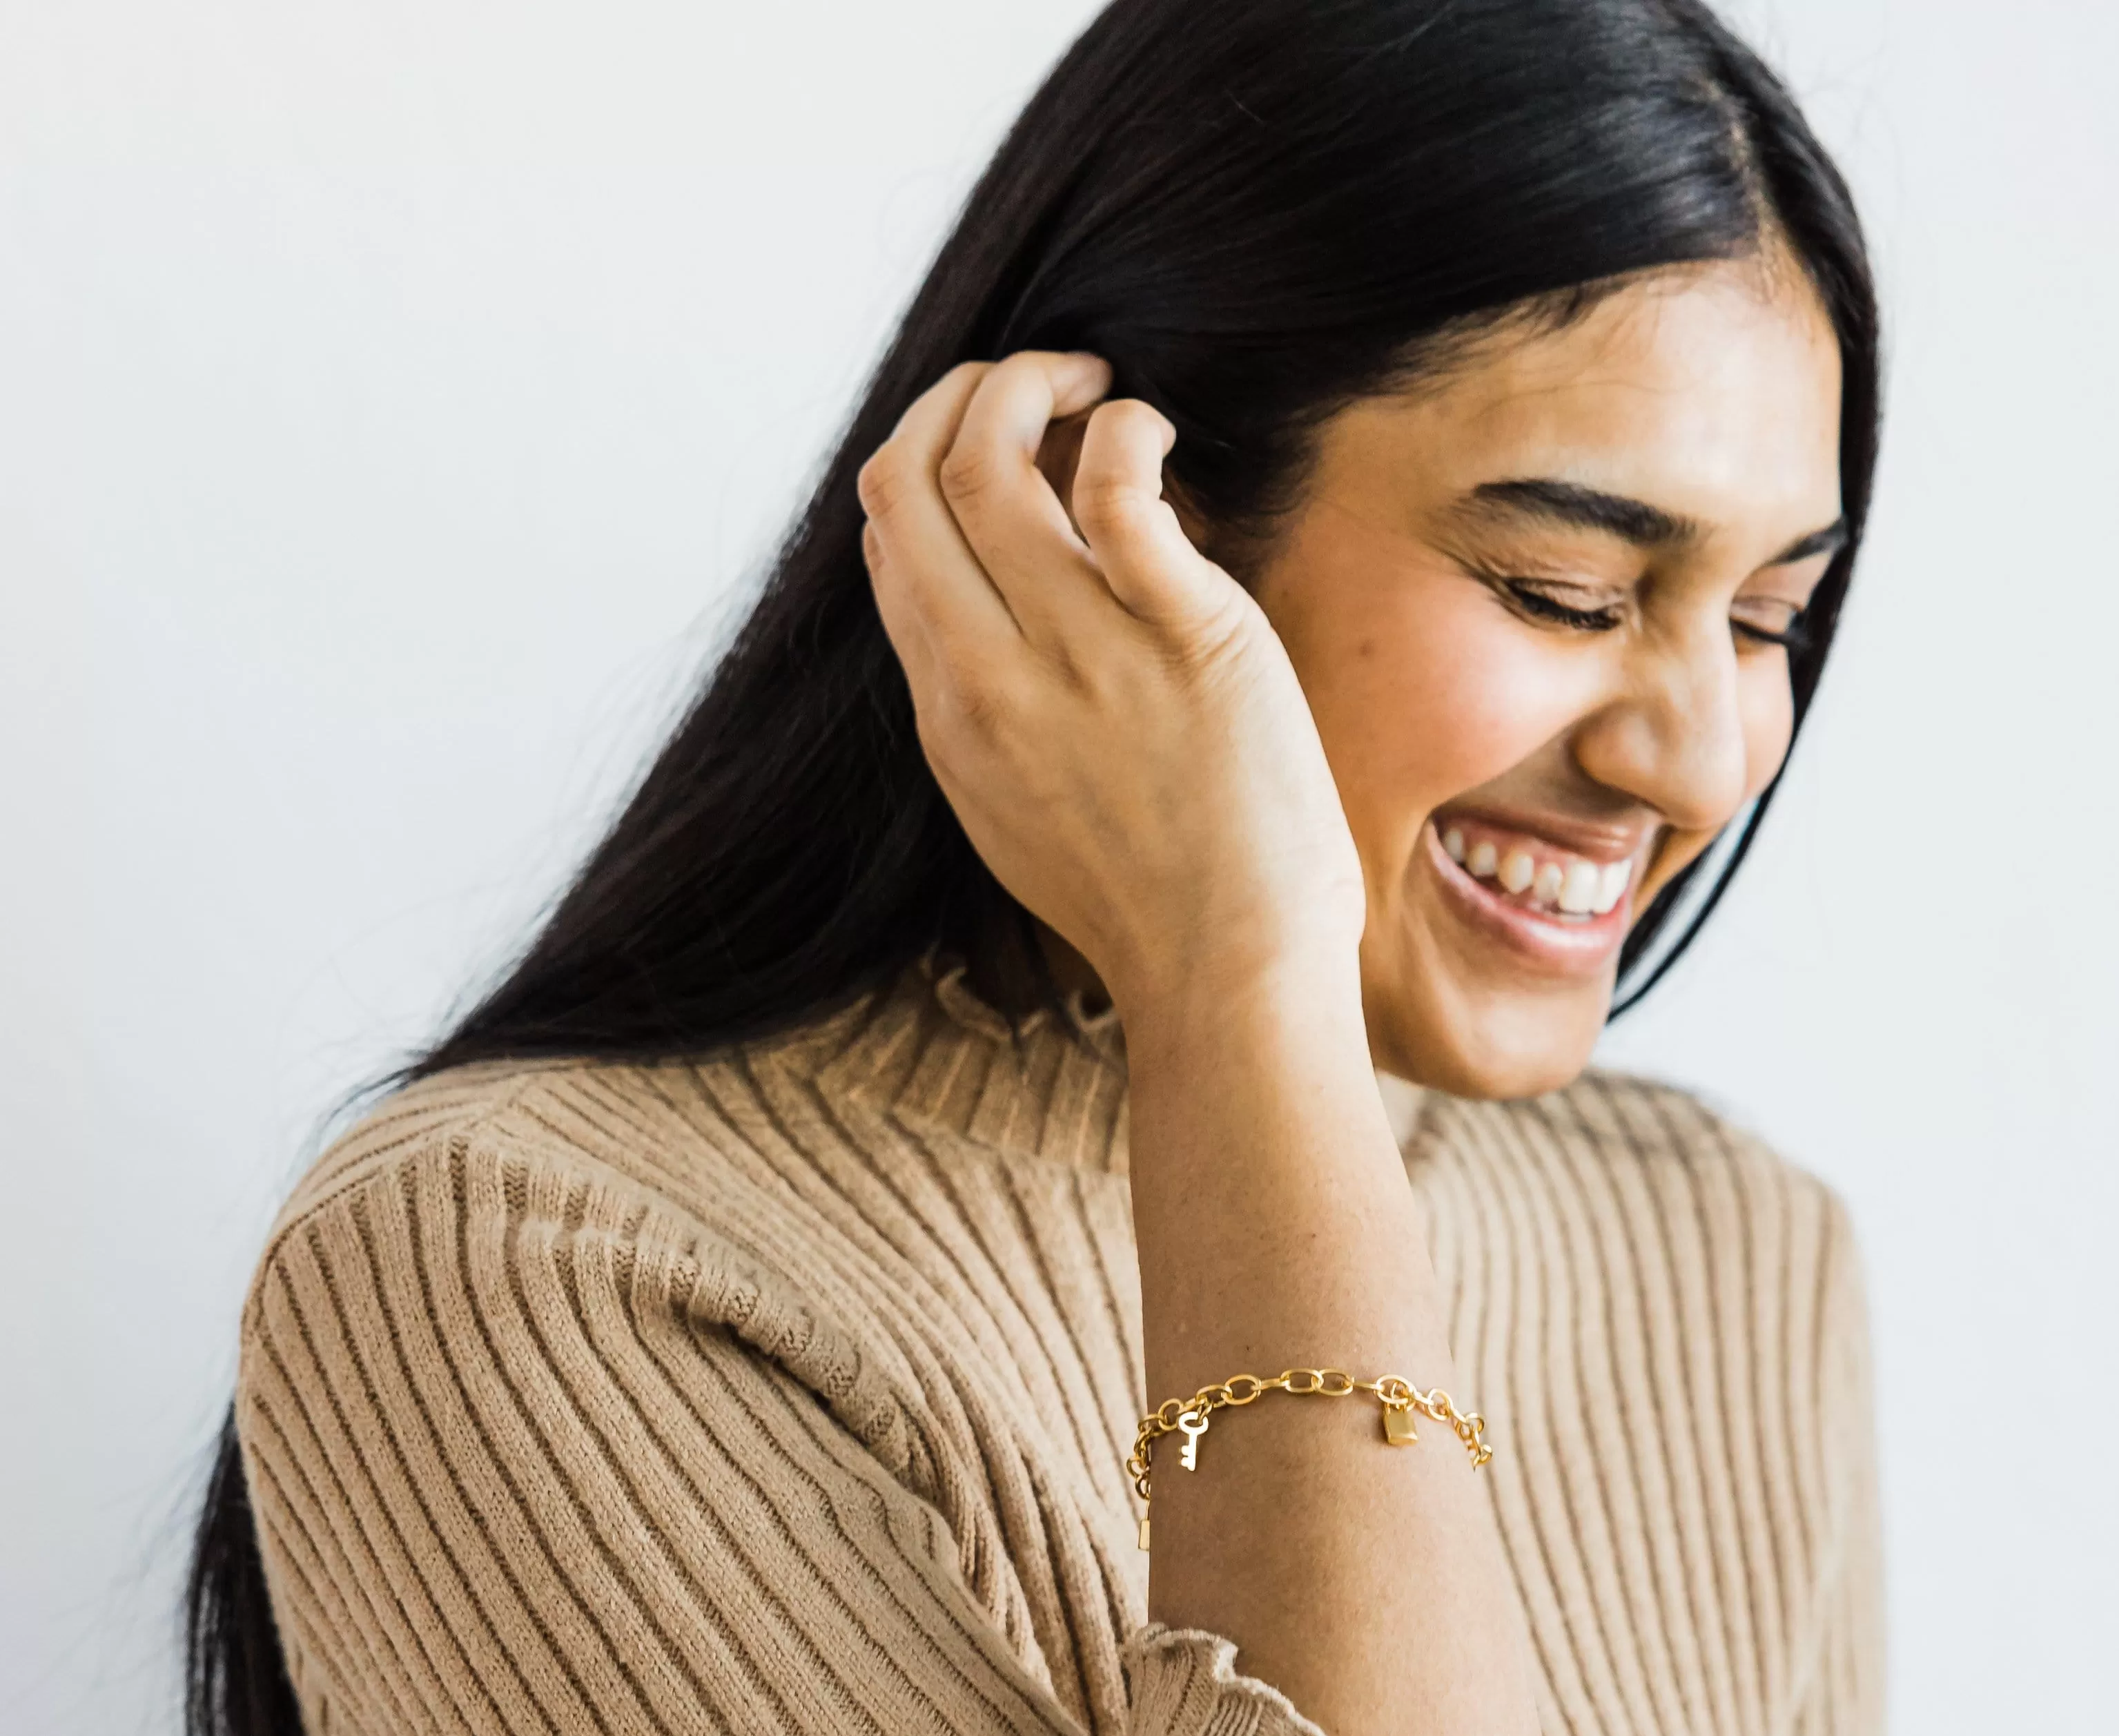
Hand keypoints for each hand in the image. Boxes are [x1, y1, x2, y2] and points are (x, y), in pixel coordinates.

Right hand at [857, 349, 1365, 1023]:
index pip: (887, 543)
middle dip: (955, 395)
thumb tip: (994, 611)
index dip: (926, 466)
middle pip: (905, 478)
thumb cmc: (1152, 902)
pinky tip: (1153, 432)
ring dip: (1031, 381)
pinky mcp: (1179, 631)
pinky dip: (1124, 422)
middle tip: (1031, 382)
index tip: (993, 453)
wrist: (1231, 971)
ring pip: (989, 456)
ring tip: (1091, 383)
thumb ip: (991, 711)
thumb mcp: (1021, 812)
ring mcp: (1078, 650)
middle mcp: (990, 674)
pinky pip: (1116, 476)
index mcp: (949, 715)